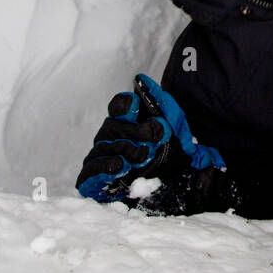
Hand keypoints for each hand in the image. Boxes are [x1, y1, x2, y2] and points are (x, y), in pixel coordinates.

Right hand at [76, 74, 224, 202]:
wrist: (179, 192)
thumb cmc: (175, 158)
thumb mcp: (175, 129)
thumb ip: (161, 104)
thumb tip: (141, 80)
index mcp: (128, 123)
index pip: (119, 106)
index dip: (126, 106)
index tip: (135, 106)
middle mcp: (112, 139)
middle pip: (113, 127)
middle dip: (135, 131)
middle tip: (156, 138)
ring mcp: (101, 160)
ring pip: (105, 148)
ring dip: (126, 150)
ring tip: (144, 155)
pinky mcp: (94, 183)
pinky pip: (92, 172)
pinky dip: (105, 168)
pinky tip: (120, 166)